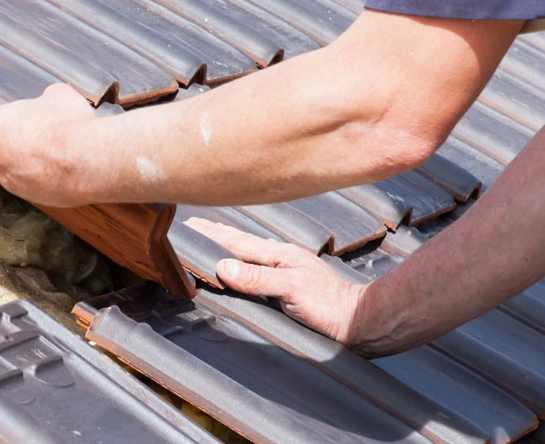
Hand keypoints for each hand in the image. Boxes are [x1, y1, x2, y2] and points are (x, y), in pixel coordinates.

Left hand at [0, 84, 98, 207]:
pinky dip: (44, 179)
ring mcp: (10, 181)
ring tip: (57, 152)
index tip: (11, 123)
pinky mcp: (30, 198)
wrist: (89, 160)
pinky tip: (64, 167)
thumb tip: (50, 102)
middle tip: (39, 135)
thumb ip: (43, 100)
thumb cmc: (69, 124)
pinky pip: (32, 185)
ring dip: (29, 162)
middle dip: (14, 143)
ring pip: (14, 170)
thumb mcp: (58, 94)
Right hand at [185, 217, 365, 344]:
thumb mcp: (290, 289)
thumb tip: (222, 266)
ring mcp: (283, 269)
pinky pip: (254, 265)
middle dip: (214, 231)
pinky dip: (239, 258)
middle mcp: (278, 257)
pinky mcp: (286, 283)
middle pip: (238, 240)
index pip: (234, 241)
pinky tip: (239, 262)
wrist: (356, 321)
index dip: (210, 233)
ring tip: (210, 235)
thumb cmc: (328, 305)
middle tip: (191, 222)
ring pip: (246, 250)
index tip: (188, 223)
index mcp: (276, 254)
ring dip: (226, 242)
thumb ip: (257, 278)